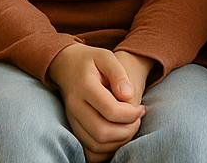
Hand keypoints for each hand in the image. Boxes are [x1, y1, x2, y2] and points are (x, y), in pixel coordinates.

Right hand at [48, 43, 144, 159]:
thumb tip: (128, 96)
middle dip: (127, 131)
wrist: (65, 65)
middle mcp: (75, 106)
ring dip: (119, 141)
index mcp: (85, 86)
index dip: (131, 114)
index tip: (141, 108)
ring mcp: (72, 119)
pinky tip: (118, 134)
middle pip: (102, 132)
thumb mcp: (106, 57)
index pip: (110, 110)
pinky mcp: (73, 128)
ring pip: (96, 144)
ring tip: (130, 126)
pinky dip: (108, 148)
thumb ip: (118, 74)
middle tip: (137, 119)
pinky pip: (90, 149)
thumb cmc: (90, 60)